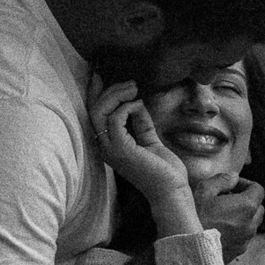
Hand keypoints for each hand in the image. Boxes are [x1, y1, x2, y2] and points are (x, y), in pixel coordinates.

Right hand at [88, 77, 196, 232]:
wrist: (172, 190)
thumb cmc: (164, 169)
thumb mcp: (150, 139)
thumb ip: (141, 122)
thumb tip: (137, 102)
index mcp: (109, 145)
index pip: (94, 115)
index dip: (94, 93)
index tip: (99, 74)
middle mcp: (105, 147)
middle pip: (93, 110)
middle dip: (108, 90)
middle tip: (129, 82)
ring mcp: (110, 149)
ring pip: (100, 112)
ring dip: (117, 95)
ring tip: (134, 88)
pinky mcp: (121, 149)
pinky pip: (116, 119)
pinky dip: (128, 107)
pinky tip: (140, 105)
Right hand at [191, 172, 264, 262]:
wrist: (185, 248)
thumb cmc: (194, 218)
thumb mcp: (204, 191)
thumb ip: (222, 180)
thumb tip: (234, 177)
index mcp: (246, 207)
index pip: (258, 190)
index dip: (246, 184)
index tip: (231, 186)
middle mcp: (251, 225)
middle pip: (258, 208)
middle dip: (246, 201)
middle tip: (226, 200)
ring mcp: (245, 241)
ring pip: (251, 224)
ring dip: (241, 218)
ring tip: (221, 216)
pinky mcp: (237, 252)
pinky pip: (242, 238)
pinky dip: (236, 232)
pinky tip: (218, 230)